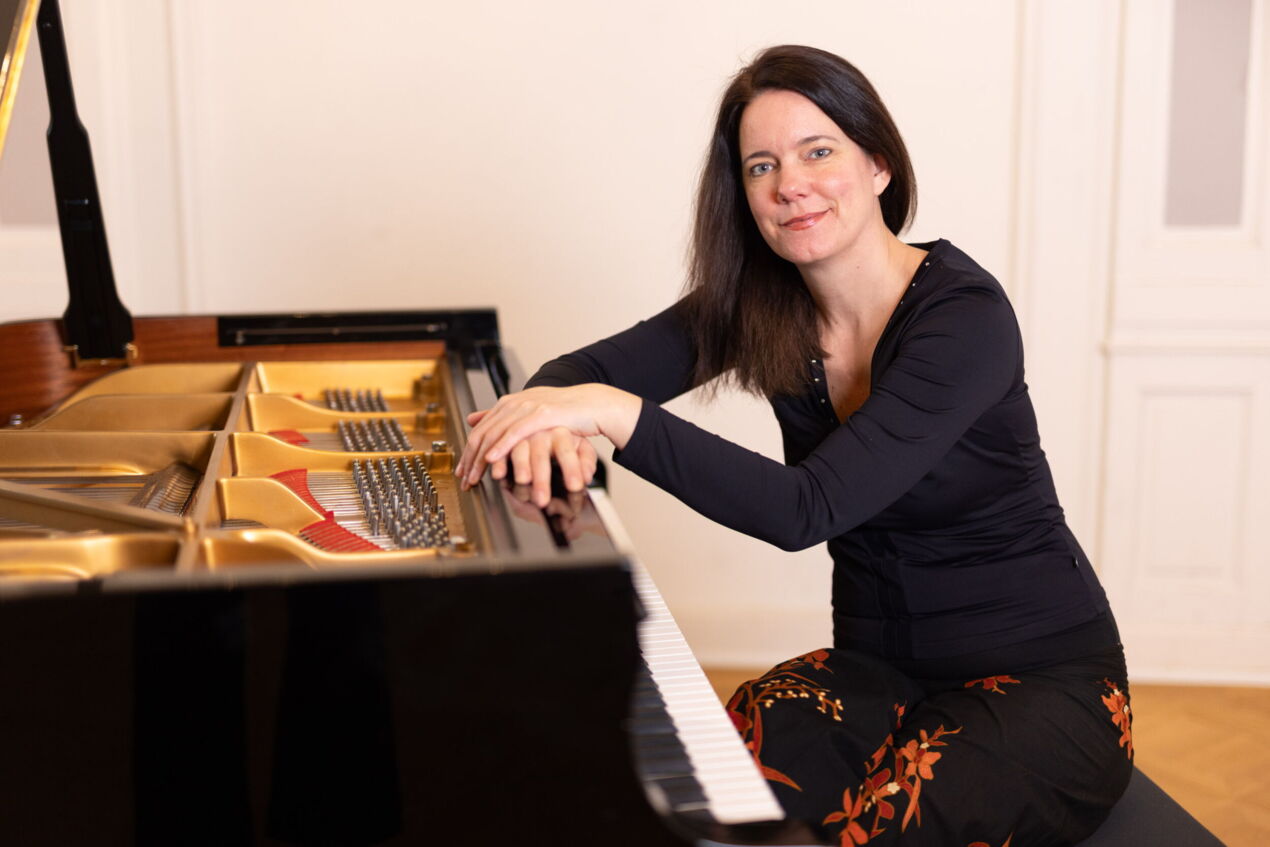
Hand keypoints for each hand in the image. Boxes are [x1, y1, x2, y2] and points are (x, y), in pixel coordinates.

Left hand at [455, 384, 639, 502]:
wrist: (591, 404)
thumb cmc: (563, 412)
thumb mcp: (528, 412)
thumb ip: (501, 416)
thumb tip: (471, 418)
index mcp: (508, 403)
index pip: (480, 430)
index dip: (468, 453)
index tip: (462, 472)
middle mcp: (513, 404)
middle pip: (483, 434)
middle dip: (470, 460)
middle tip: (464, 481)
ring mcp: (526, 408)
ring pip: (495, 435)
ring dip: (481, 460)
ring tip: (475, 478)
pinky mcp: (541, 414)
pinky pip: (515, 433)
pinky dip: (501, 447)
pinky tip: (492, 460)